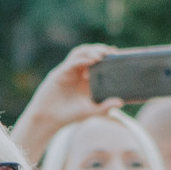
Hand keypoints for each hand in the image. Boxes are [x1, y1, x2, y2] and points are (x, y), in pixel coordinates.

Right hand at [11, 44, 120, 161]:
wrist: (49, 119)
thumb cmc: (68, 115)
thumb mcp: (90, 111)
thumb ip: (104, 106)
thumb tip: (121, 101)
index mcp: (85, 79)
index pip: (96, 61)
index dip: (106, 55)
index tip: (117, 54)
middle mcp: (77, 72)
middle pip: (88, 53)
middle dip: (99, 50)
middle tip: (111, 52)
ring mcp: (68, 71)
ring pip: (79, 53)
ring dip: (91, 51)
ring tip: (102, 55)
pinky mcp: (59, 73)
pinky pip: (72, 62)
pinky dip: (82, 59)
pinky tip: (92, 60)